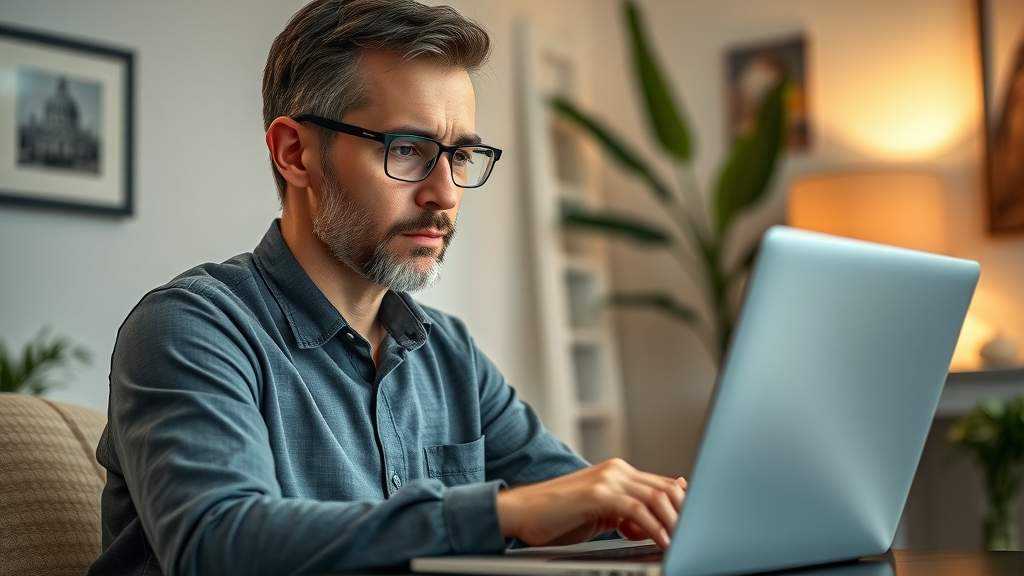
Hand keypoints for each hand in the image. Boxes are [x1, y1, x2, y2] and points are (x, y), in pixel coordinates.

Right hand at [496, 458, 686, 547]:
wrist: (522, 512)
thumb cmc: (558, 516)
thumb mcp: (602, 514)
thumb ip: (629, 512)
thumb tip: (660, 520)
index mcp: (618, 473)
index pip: (663, 485)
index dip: (684, 507)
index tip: (695, 528)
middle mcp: (616, 471)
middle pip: (666, 489)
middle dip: (684, 516)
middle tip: (693, 537)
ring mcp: (607, 479)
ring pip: (656, 497)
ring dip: (673, 522)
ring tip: (681, 542)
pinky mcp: (597, 494)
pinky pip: (636, 510)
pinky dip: (654, 527)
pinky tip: (660, 541)